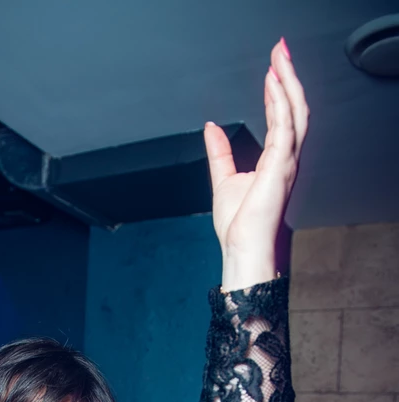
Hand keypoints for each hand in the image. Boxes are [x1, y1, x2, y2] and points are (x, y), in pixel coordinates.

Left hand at [204, 38, 309, 286]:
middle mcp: (287, 157)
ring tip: (279, 58)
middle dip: (288, 77)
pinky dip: (279, 102)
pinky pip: (285, 126)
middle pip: (294, 107)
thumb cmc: (238, 224)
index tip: (271, 69)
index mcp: (276, 159)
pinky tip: (273, 84)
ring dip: (288, 82)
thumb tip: (211, 128)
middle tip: (280, 51)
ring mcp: (287, 161)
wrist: (242, 247)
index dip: (277, 91)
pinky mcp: (281, 165)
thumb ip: (220, 152)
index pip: (281, 116)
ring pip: (295, 111)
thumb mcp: (223, 178)